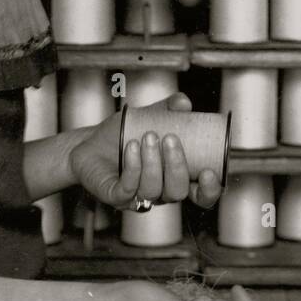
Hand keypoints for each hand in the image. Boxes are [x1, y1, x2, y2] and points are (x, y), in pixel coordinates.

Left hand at [70, 93, 222, 209]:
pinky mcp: (115, 197)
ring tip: (146, 136)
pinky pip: (128, 189)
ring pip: (153, 190)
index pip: (202, 195)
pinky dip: (133, 167)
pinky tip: (131, 147)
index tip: (209, 172)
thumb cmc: (124, 134)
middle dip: (177, 166)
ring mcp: (137, 198)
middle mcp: (160, 192)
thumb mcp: (148, 116)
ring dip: (152, 163)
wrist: (90, 142)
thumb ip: (168, 109)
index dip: (210, 189)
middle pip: (178, 192)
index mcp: (176, 178)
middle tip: (169, 138)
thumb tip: (184, 103)